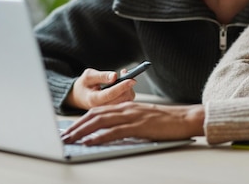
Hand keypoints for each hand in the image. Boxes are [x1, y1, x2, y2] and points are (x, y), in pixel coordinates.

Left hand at [60, 102, 204, 144]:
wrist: (185, 119)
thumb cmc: (166, 121)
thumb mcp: (143, 118)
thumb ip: (127, 122)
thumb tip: (112, 132)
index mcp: (126, 106)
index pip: (98, 111)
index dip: (81, 120)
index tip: (70, 129)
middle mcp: (126, 108)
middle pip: (95, 115)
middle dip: (76, 126)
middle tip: (64, 136)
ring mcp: (131, 116)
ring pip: (100, 121)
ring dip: (82, 131)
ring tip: (70, 139)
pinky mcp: (138, 126)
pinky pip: (114, 131)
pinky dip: (99, 136)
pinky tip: (89, 142)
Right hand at [65, 68, 135, 109]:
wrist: (78, 97)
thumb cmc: (84, 85)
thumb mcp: (88, 76)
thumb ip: (101, 76)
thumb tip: (114, 76)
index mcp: (93, 100)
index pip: (110, 94)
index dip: (122, 86)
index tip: (131, 80)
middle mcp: (102, 108)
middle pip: (121, 100)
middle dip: (127, 87)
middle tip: (126, 74)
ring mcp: (108, 111)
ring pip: (126, 102)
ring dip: (128, 90)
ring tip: (124, 79)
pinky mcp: (113, 110)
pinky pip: (125, 103)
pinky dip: (128, 93)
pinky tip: (124, 86)